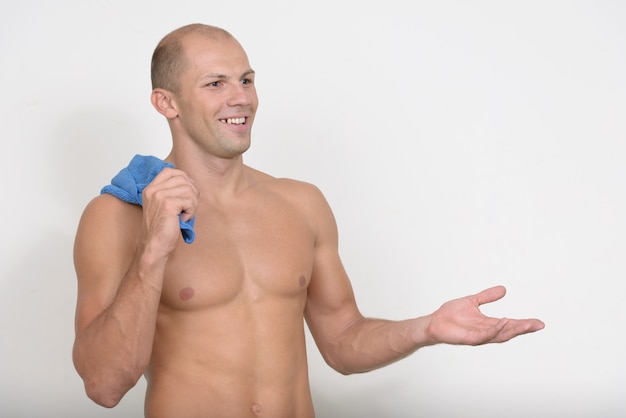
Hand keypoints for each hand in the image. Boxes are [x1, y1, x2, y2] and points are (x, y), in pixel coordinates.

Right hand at [141, 167, 197, 255]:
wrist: (154, 246)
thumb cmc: (162, 229)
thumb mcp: (163, 206)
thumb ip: (171, 192)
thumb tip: (190, 183)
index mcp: (151, 189)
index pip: (170, 171)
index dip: (183, 179)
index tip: (186, 193)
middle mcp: (153, 190)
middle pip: (183, 179)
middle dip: (192, 193)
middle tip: (188, 208)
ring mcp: (159, 196)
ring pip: (189, 190)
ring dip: (192, 204)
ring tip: (184, 215)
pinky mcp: (167, 204)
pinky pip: (190, 201)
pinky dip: (191, 212)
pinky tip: (183, 220)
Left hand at [425, 286, 543, 345]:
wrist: (434, 322)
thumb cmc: (450, 315)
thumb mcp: (472, 301)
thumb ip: (487, 296)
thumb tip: (503, 289)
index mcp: (487, 324)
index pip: (509, 324)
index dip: (524, 324)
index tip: (538, 323)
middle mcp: (485, 332)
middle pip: (509, 331)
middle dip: (523, 328)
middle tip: (538, 325)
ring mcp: (478, 336)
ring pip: (499, 335)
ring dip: (513, 329)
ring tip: (525, 324)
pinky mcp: (469, 338)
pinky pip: (485, 335)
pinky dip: (495, 329)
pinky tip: (503, 322)